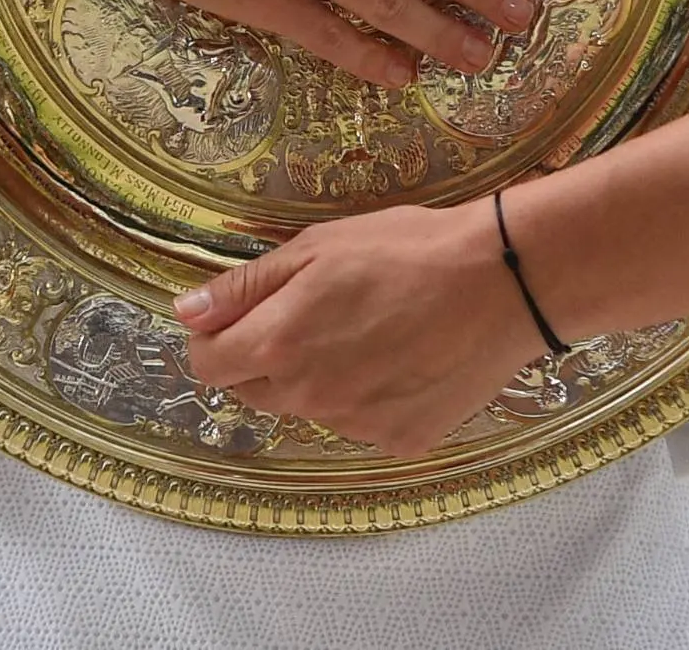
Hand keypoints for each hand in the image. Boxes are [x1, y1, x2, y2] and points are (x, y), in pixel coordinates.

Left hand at [174, 199, 551, 456]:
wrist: (502, 282)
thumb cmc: (407, 250)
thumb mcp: (316, 247)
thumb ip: (244, 287)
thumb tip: (186, 312)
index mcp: (280, 343)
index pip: (208, 364)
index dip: (215, 338)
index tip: (238, 319)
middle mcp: (310, 396)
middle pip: (254, 390)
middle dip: (266, 357)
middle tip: (315, 313)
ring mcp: (356, 425)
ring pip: (311, 407)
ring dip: (321, 377)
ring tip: (372, 328)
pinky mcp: (399, 440)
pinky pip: (363, 422)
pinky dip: (372, 395)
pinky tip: (405, 356)